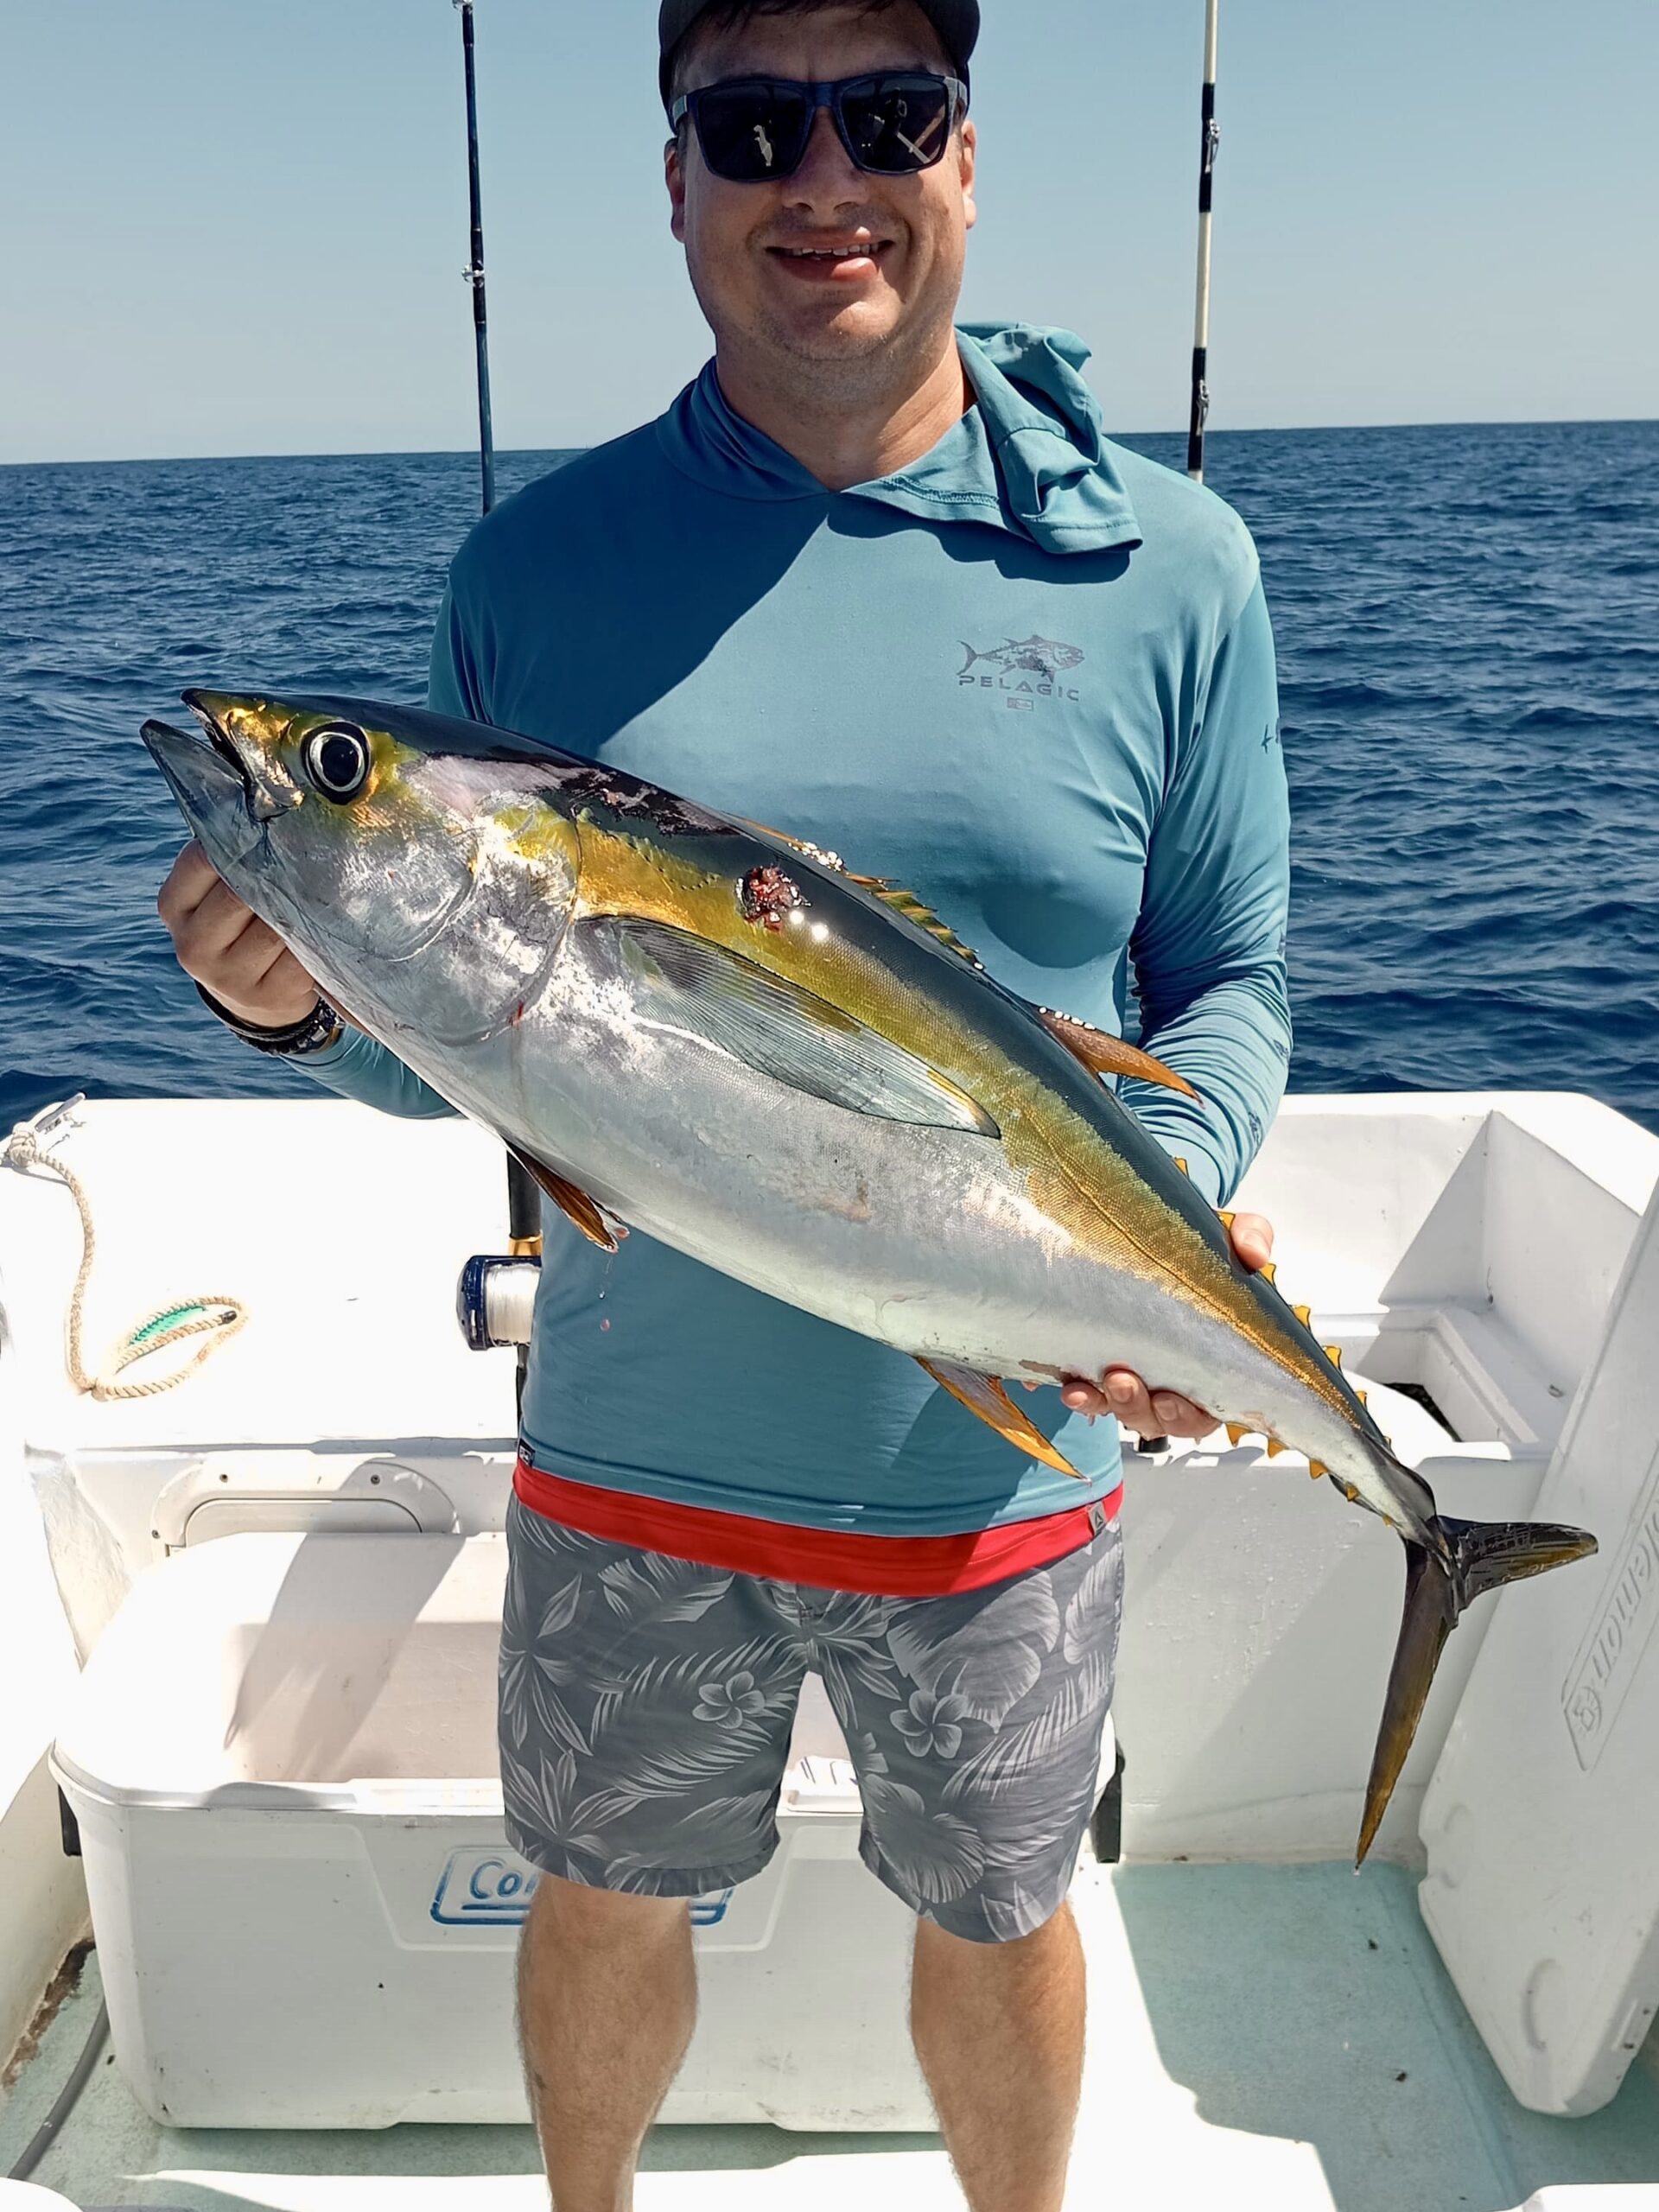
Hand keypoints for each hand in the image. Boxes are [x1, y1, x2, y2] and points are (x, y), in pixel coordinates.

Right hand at [157, 840, 320, 1029]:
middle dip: (274, 873)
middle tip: (305, 852)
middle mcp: (192, 945)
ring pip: (275, 925)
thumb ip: (228, 859)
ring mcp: (228, 977)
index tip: (270, 828)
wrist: (251, 994)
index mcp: (174, 907)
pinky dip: (316, 937)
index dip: (239, 842)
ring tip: (316, 888)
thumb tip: (268, 808)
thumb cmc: (237, 923)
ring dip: (300, 906)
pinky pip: (301, 954)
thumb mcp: (214, 893)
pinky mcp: (268, 996)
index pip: (202, 860)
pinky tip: (321, 926)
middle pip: (239, 894)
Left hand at [1051, 1211, 1275, 1439]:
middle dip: (1139, 1409)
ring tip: (1096, 1381)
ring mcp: (1134, 1376)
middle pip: (1159, 1420)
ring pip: (1123, 1411)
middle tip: (1123, 1381)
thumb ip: (1250, 1238)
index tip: (1169, 1400)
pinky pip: (1088, 1394)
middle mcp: (1171, 1380)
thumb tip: (1255, 1254)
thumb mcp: (1229, 1238)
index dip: (1186, 1415)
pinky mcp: (1098, 1365)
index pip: (1204, 1411)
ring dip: (1107, 1403)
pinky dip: (1080, 1396)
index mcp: (1210, 1365)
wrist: (1152, 1236)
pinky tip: (1071, 1387)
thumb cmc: (1198, 1251)